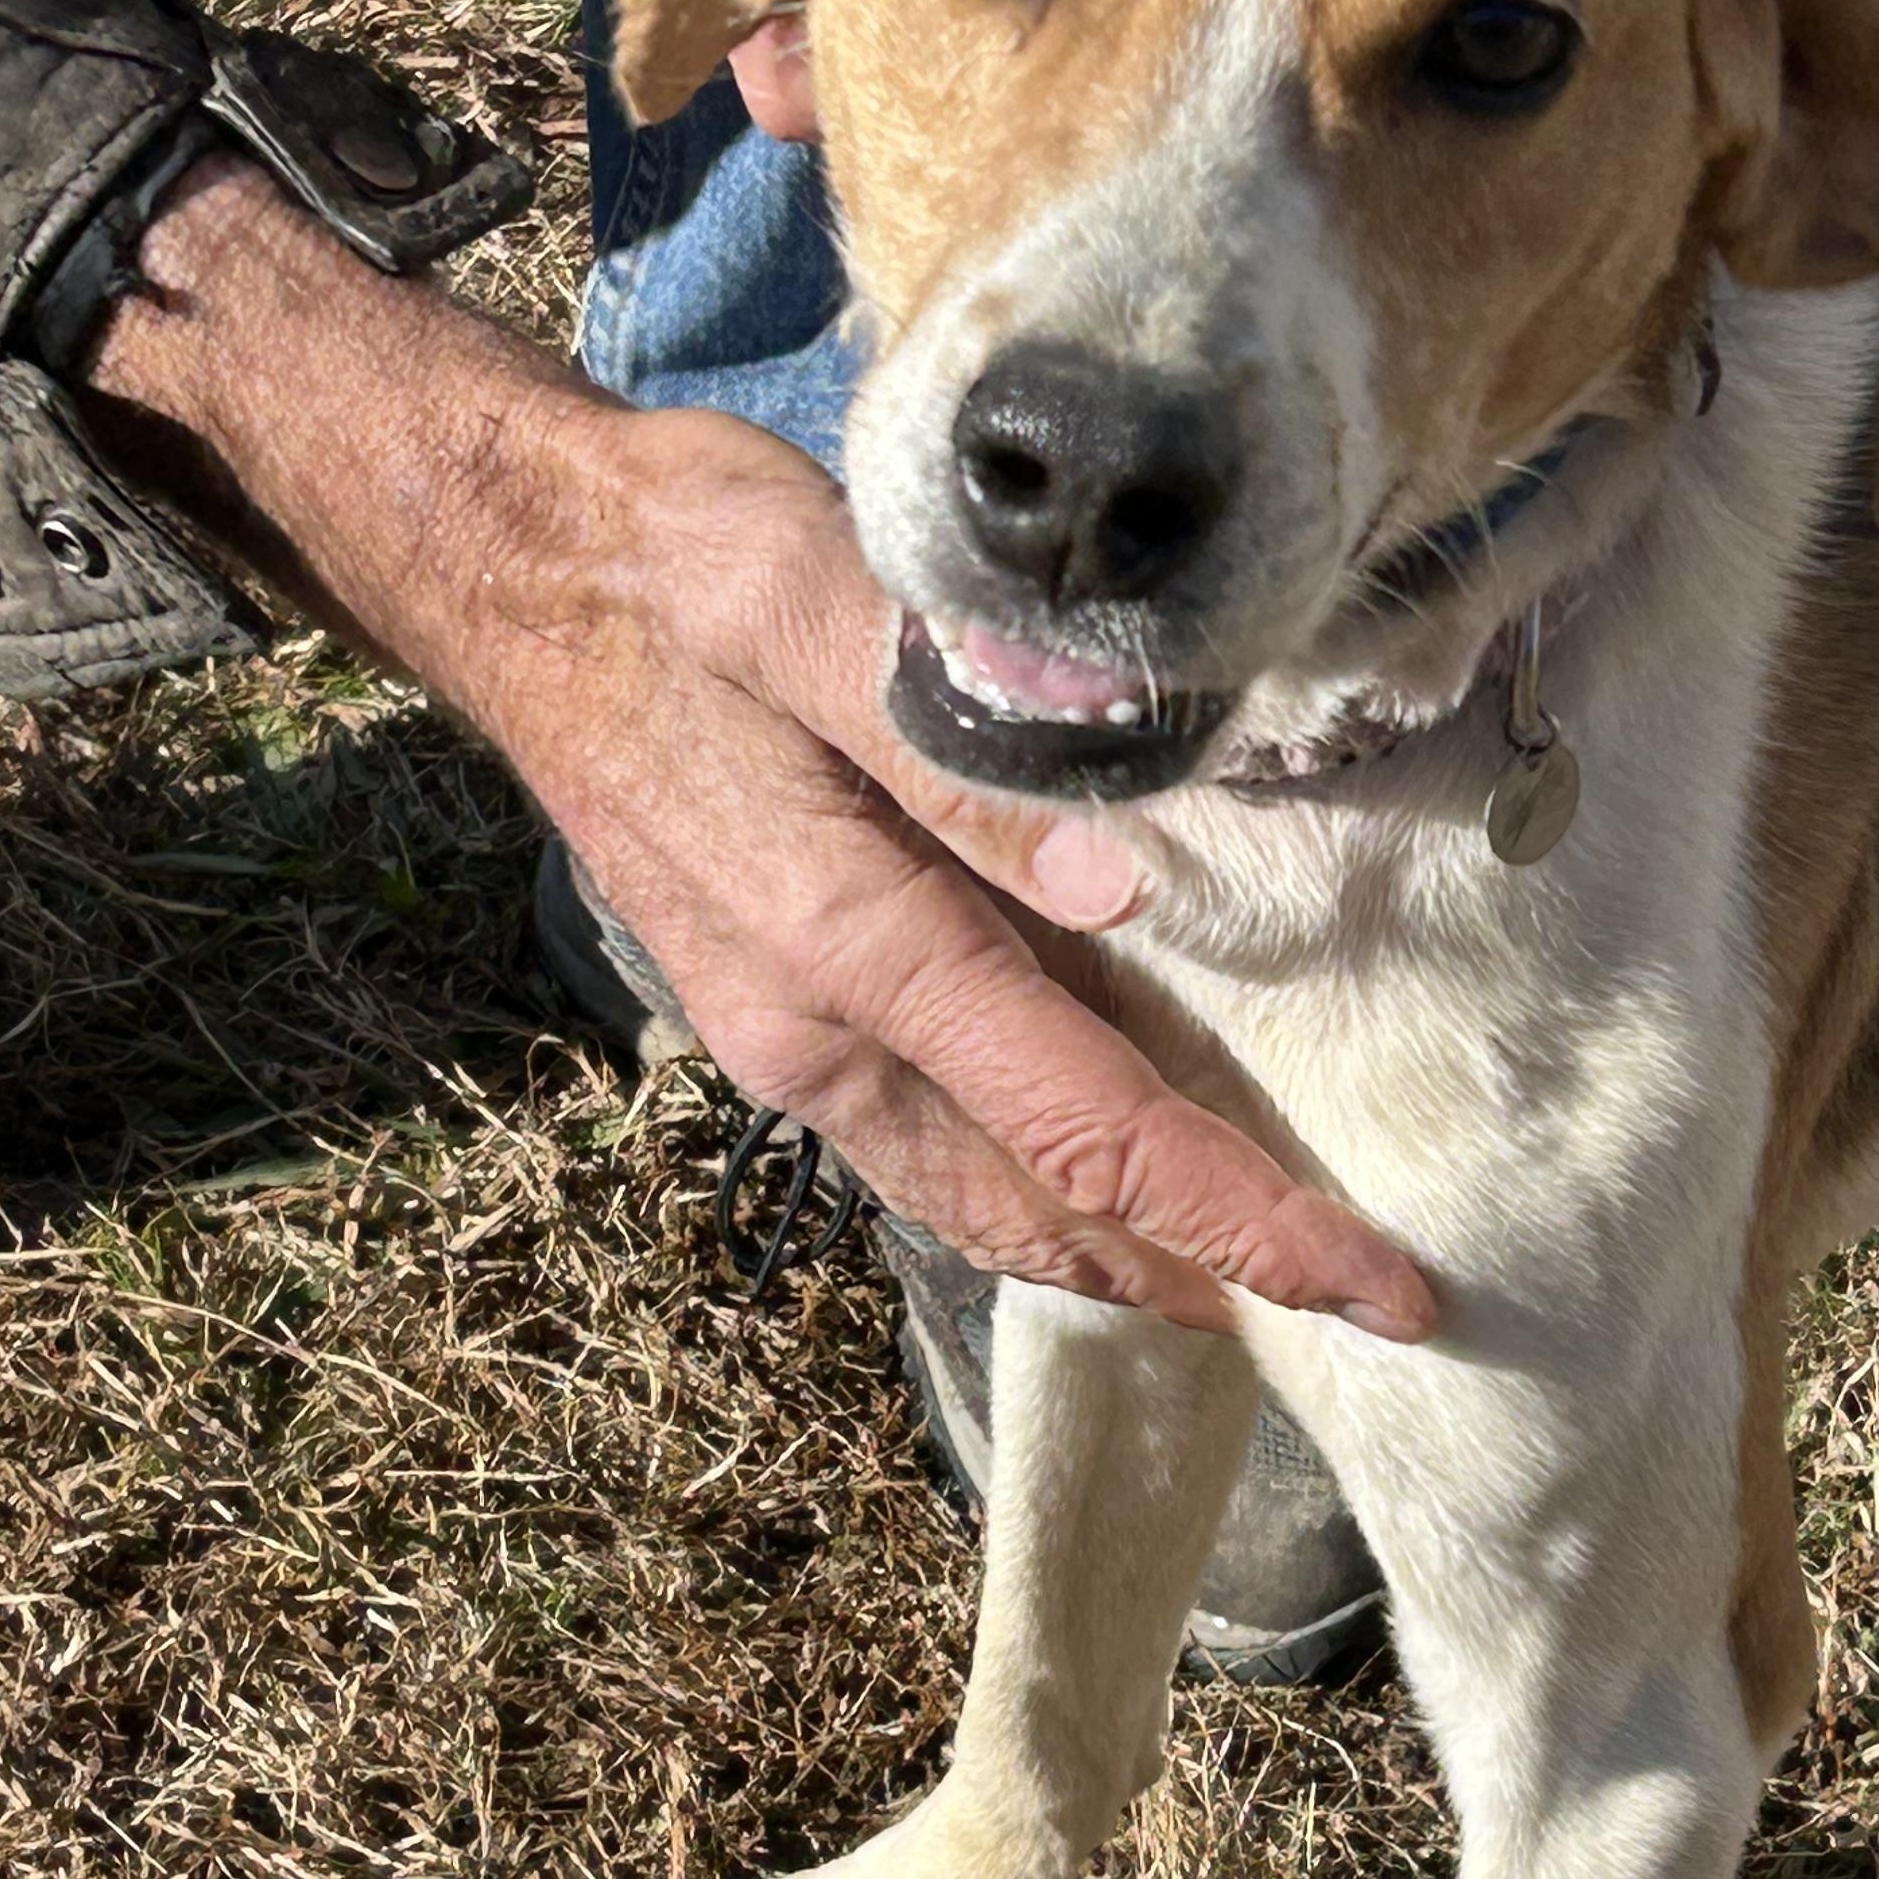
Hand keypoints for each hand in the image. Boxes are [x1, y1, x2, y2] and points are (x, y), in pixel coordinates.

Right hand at [83, 158, 1437, 1339]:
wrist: (505, 571)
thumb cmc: (671, 564)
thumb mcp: (812, 605)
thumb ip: (959, 755)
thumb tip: (1121, 890)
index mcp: (851, 944)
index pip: (1088, 1130)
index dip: (1239, 1219)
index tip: (1373, 1285)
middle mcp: (818, 1034)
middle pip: (1047, 1206)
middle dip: (1209, 1271)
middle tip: (1362, 1314)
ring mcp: (787, 1038)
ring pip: (984, 1199)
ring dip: (1121, 1255)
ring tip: (1249, 1287)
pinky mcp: (776, 1012)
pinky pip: (933, 1148)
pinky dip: (1040, 1194)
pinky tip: (1102, 1193)